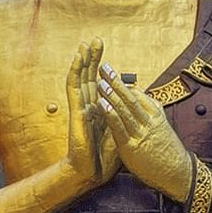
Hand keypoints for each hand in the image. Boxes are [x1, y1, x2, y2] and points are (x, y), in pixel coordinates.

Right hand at [61, 41, 119, 188]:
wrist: (92, 172)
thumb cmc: (105, 156)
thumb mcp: (121, 132)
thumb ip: (124, 117)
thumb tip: (137, 107)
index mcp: (99, 110)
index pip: (100, 84)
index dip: (102, 68)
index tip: (106, 54)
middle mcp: (89, 105)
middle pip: (89, 76)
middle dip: (93, 58)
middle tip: (96, 40)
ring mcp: (81, 107)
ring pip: (81, 78)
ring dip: (83, 60)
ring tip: (86, 43)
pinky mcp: (76, 111)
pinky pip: (74, 88)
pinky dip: (75, 71)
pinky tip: (78, 58)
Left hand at [96, 65, 197, 201]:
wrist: (177, 174)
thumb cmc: (167, 152)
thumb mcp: (163, 128)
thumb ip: (153, 115)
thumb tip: (146, 101)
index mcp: (156, 115)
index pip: (138, 95)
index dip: (123, 84)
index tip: (111, 73)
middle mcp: (149, 121)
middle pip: (131, 97)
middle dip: (116, 82)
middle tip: (104, 68)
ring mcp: (140, 134)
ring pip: (125, 110)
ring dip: (111, 94)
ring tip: (100, 81)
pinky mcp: (132, 147)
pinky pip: (120, 127)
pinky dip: (110, 114)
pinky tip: (102, 104)